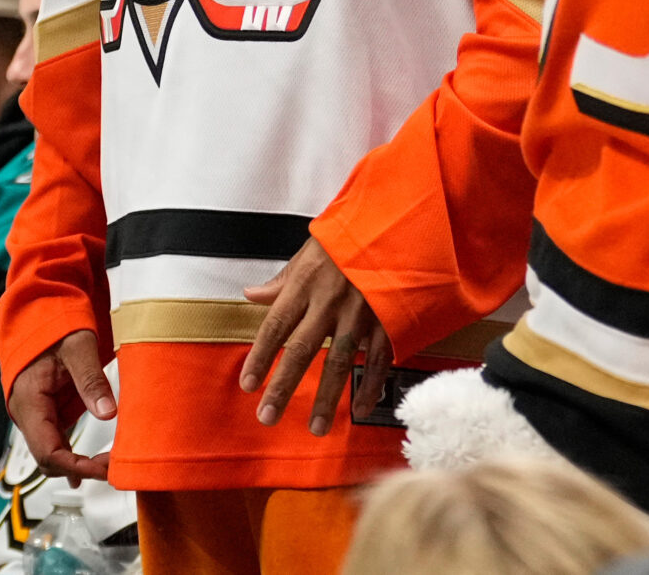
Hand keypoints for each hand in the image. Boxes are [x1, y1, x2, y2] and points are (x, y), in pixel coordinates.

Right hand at [7, 330, 112, 483]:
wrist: (37, 314)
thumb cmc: (51, 325)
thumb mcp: (78, 347)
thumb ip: (91, 380)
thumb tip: (107, 412)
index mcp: (29, 400)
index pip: (48, 451)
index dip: (75, 466)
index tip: (102, 469)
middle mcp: (27, 413)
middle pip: (49, 459)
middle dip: (80, 468)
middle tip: (112, 467)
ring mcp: (35, 414)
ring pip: (52, 453)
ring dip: (78, 464)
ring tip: (108, 465)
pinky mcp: (46, 411)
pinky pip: (57, 441)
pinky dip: (73, 454)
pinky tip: (88, 466)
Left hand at [240, 237, 389, 436]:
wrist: (400, 221)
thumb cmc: (352, 235)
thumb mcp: (310, 249)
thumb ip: (282, 279)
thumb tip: (252, 295)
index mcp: (307, 282)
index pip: (275, 325)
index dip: (260, 357)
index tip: (248, 385)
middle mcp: (330, 301)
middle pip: (302, 350)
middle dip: (283, 386)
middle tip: (268, 416)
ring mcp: (362, 312)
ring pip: (340, 362)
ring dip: (328, 398)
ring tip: (317, 427)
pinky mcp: (389, 319)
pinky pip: (379, 359)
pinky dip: (371, 385)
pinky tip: (362, 407)